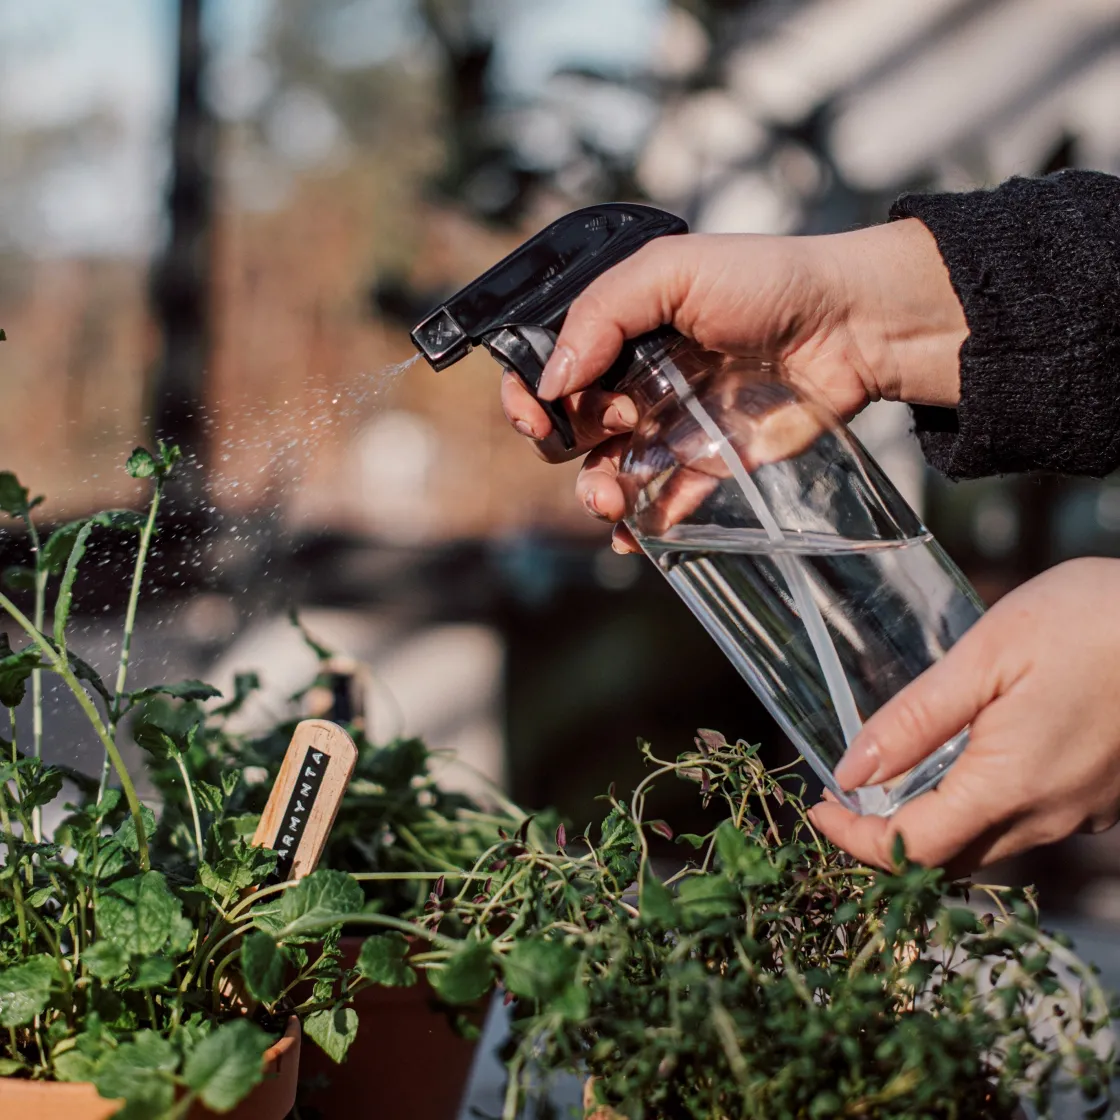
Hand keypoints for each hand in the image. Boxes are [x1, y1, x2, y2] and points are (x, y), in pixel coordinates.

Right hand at [499, 218, 967, 548]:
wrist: (851, 324)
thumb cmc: (766, 281)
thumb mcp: (671, 270)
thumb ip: (602, 314)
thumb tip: (551, 383)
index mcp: (617, 331)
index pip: (548, 370)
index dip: (529, 395)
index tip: (536, 412)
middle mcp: (634, 381)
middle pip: (567, 429)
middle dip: (563, 443)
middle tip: (614, 423)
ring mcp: (668, 427)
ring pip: (604, 474)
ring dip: (594, 493)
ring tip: (611, 499)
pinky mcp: (707, 465)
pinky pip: (661, 505)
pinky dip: (640, 527)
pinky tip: (635, 536)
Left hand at [809, 558, 1119, 872]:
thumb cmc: (1093, 621)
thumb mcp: (986, 657)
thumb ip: (914, 721)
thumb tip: (851, 772)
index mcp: (1010, 786)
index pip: (913, 850)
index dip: (856, 841)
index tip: (820, 810)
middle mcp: (1051, 816)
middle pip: (951, 858)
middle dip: (889, 840)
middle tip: (848, 798)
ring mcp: (1086, 811)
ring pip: (992, 843)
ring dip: (937, 826)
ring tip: (899, 778)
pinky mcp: (1107, 796)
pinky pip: (1032, 821)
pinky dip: (984, 808)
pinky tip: (969, 763)